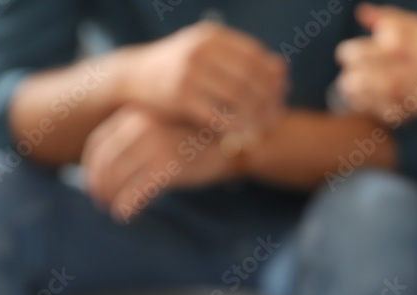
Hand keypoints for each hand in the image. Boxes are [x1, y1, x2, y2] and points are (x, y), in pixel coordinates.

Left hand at [81, 106, 233, 222]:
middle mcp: (141, 127)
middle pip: (104, 162)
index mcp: (135, 116)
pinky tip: (126, 215)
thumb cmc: (196, 139)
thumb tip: (107, 169)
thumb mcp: (162, 128)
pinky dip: (126, 206)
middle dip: (97, 185)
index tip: (92, 182)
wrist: (232, 141)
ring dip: (110, 198)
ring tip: (113, 209)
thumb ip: (136, 139)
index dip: (90, 167)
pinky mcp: (168, 167)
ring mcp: (154, 146)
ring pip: (117, 178)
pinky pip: (136, 191)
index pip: (98, 143)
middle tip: (99, 201)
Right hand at [118, 21, 286, 133]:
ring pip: (238, 98)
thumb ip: (242, 59)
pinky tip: (242, 136)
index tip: (281, 93)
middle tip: (276, 115)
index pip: (255, 56)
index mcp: (212, 36)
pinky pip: (219, 116)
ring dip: (254, 116)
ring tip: (261, 127)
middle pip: (250, 78)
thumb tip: (282, 68)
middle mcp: (201, 50)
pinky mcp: (181, 97)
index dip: (271, 77)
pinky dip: (235, 128)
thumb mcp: (207, 53)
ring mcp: (190, 73)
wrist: (133, 77)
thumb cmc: (179, 67)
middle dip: (267, 99)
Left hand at [337, 3, 416, 121]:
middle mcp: (395, 70)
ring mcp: (403, 93)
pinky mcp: (412, 110)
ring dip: (358, 95)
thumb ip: (388, 18)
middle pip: (352, 79)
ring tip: (360, 92)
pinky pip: (382, 114)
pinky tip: (380, 104)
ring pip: (363, 99)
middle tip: (353, 76)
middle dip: (350, 77)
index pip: (350, 54)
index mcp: (392, 46)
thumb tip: (362, 12)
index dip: (347, 56)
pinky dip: (378, 110)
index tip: (350, 58)